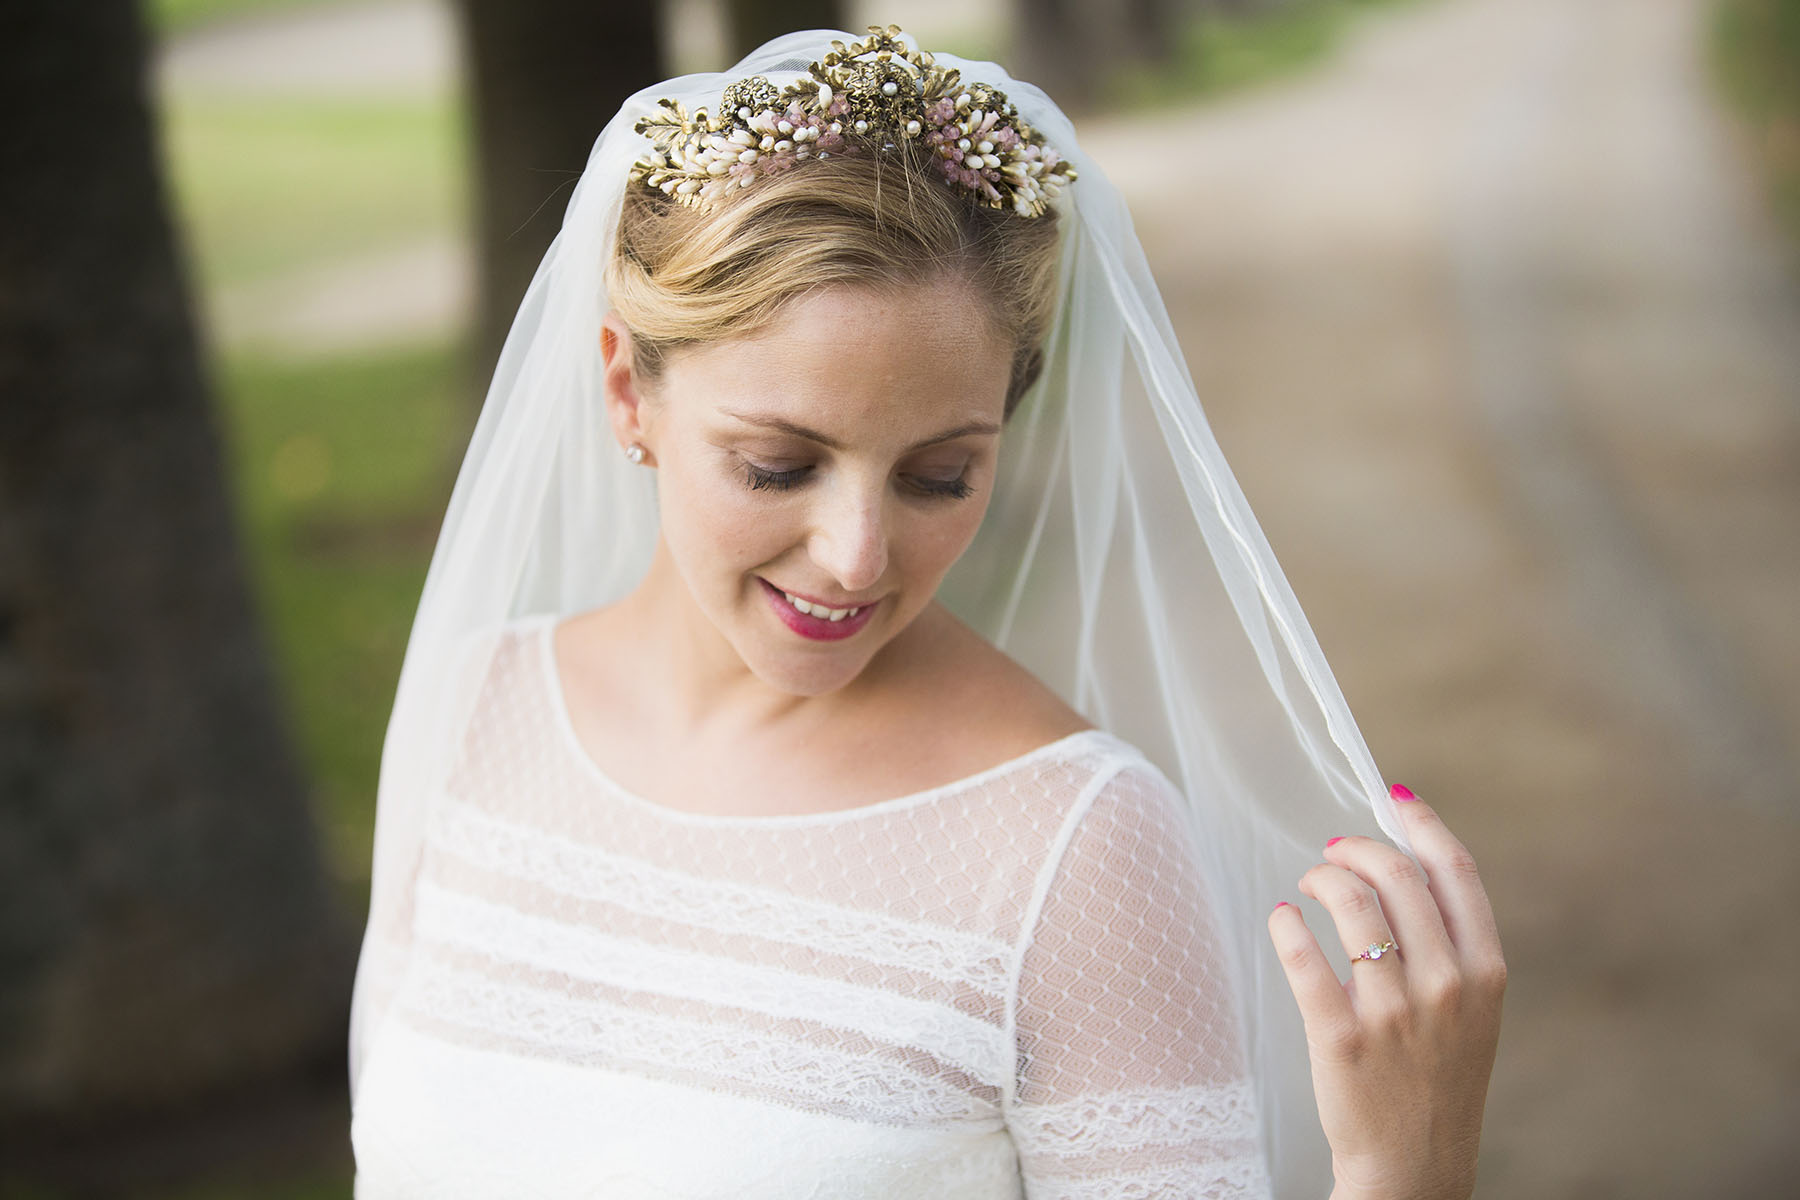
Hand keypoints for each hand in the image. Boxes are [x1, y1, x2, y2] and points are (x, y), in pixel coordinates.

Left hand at [1267, 785, 1505, 1199]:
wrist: (1416, 1167)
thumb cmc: (1437, 1075)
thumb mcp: (1472, 1008)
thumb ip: (1449, 940)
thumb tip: (1407, 854)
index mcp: (1485, 972)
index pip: (1455, 871)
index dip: (1420, 823)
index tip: (1391, 798)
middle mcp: (1446, 986)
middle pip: (1396, 875)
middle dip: (1355, 848)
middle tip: (1332, 853)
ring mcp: (1394, 1012)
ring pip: (1348, 903)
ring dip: (1320, 880)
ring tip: (1308, 888)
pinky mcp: (1341, 1037)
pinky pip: (1303, 953)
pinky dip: (1285, 924)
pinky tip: (1282, 919)